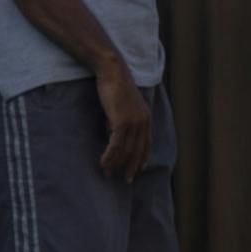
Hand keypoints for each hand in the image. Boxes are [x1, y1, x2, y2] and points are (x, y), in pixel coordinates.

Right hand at [94, 60, 151, 181]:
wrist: (112, 71)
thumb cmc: (114, 84)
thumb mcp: (122, 104)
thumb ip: (121, 118)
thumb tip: (112, 132)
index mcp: (145, 117)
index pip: (147, 143)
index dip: (143, 157)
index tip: (139, 169)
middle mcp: (143, 122)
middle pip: (138, 150)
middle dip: (132, 167)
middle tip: (127, 180)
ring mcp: (133, 122)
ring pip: (126, 150)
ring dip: (116, 163)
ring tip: (108, 172)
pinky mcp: (122, 122)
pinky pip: (116, 145)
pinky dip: (110, 156)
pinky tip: (103, 162)